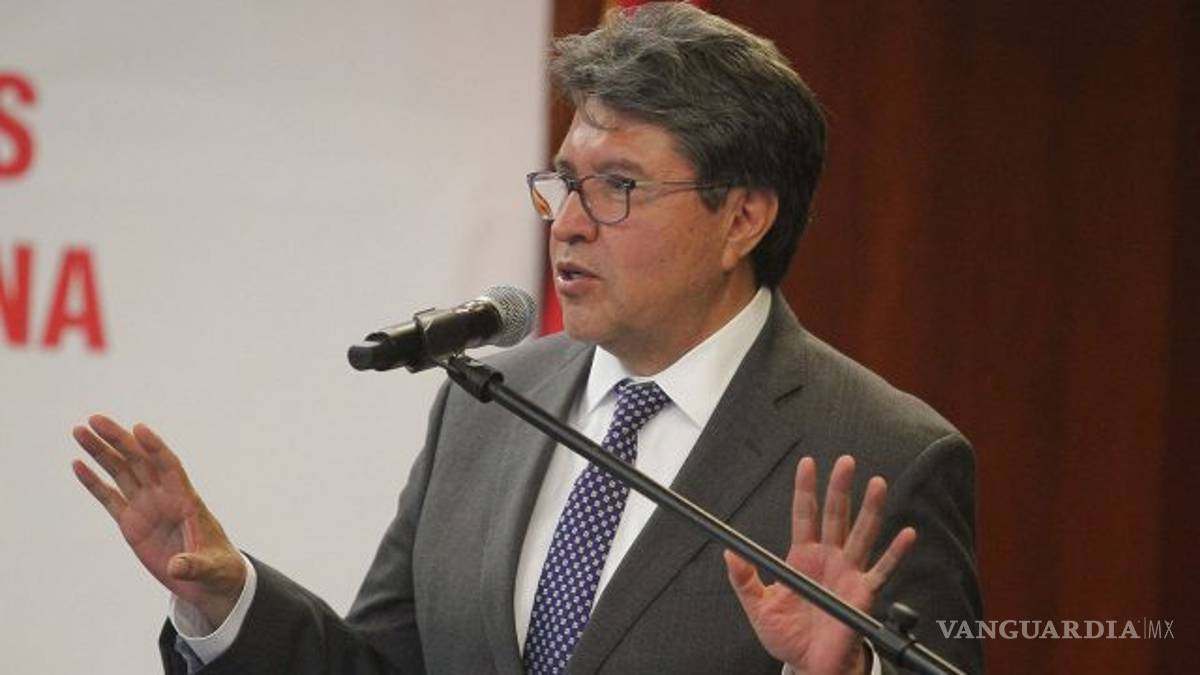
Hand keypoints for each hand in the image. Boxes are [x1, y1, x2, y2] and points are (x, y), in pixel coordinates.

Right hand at [71, 414, 245, 627]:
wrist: (208, 579)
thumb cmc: (217, 569)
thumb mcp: (210, 568)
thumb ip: (194, 565)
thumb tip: (176, 568)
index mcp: (187, 501)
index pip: (169, 466)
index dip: (155, 447)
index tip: (138, 428)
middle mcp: (164, 497)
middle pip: (140, 461)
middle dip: (119, 440)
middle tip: (95, 420)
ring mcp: (146, 507)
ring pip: (122, 472)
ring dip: (102, 452)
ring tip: (80, 431)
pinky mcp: (132, 523)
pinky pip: (109, 497)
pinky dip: (93, 482)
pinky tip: (78, 464)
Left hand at [724, 455, 915, 674]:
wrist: (809, 665)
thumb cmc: (786, 636)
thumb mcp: (758, 606)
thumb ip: (744, 580)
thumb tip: (729, 554)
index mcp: (802, 557)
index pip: (804, 514)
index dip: (806, 489)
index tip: (807, 464)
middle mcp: (828, 559)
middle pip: (835, 516)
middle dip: (840, 488)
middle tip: (845, 461)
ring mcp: (848, 573)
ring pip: (862, 534)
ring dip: (870, 509)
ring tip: (877, 483)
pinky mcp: (863, 593)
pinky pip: (882, 570)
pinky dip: (895, 553)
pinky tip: (906, 534)